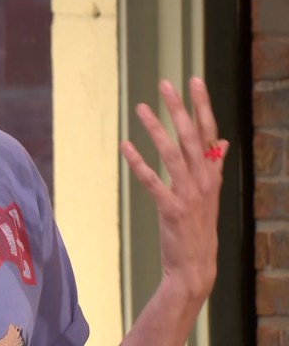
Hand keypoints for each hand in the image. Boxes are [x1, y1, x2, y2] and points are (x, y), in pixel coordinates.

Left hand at [120, 77, 225, 300]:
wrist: (196, 266)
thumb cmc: (199, 225)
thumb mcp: (210, 193)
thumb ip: (212, 166)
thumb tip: (221, 142)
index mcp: (212, 174)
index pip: (209, 132)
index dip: (202, 105)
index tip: (194, 80)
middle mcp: (203, 180)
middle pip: (190, 136)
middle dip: (178, 108)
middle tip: (165, 84)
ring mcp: (189, 195)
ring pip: (171, 154)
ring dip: (155, 129)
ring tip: (141, 108)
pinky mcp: (171, 209)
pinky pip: (152, 181)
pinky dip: (138, 163)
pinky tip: (125, 146)